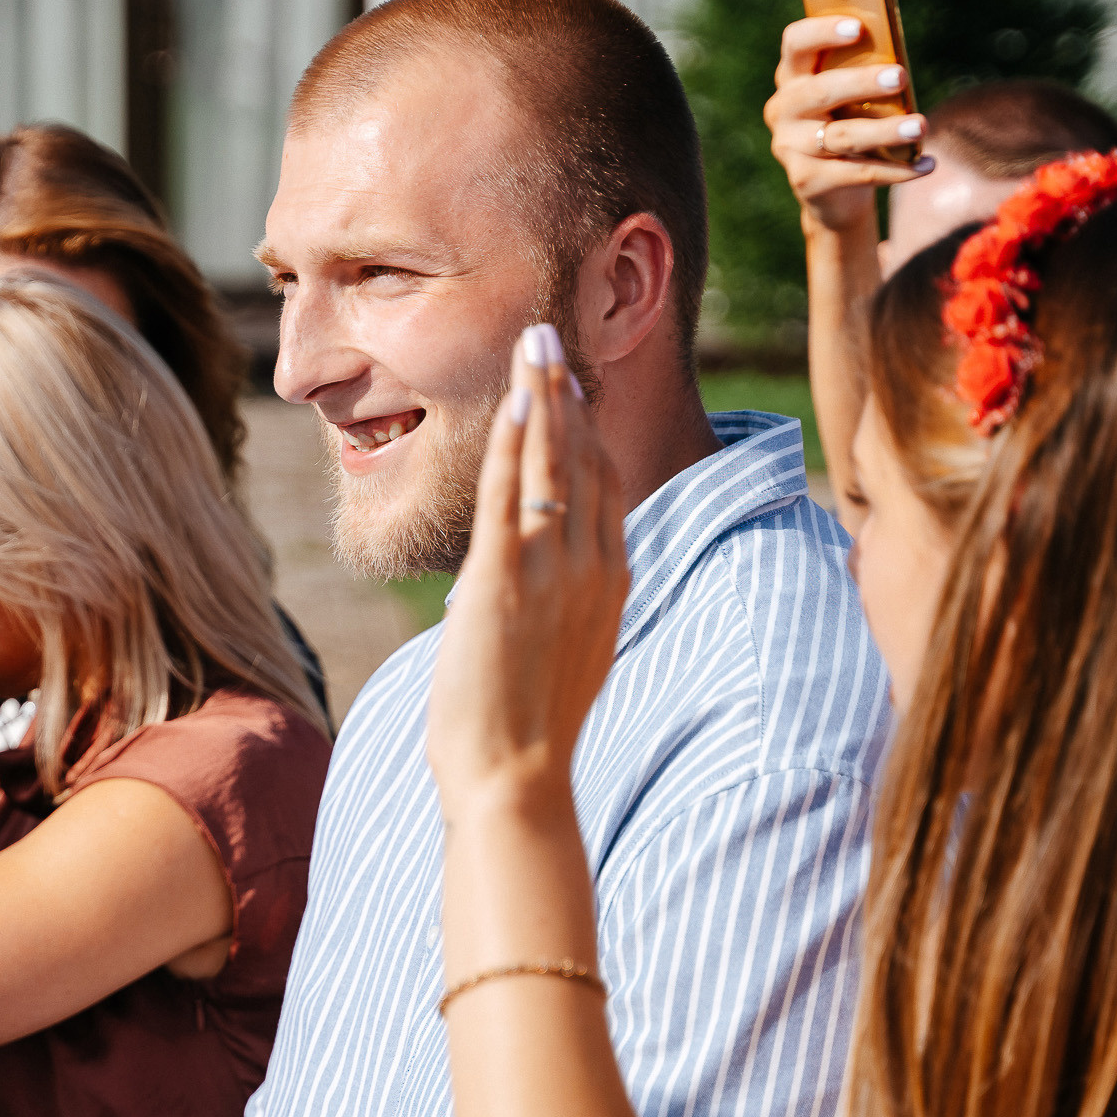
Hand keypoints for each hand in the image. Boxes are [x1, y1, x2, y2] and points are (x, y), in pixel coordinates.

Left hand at [427, 324, 630, 806]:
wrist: (514, 778)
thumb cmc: (525, 732)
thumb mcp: (562, 656)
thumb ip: (559, 608)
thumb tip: (526, 589)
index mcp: (610, 585)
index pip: (606, 487)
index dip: (588, 431)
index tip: (571, 388)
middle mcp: (593, 568)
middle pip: (587, 460)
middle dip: (568, 394)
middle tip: (552, 338)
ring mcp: (553, 571)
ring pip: (553, 464)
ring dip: (543, 396)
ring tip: (533, 343)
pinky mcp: (505, 579)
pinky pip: (512, 494)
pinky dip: (515, 442)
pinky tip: (517, 399)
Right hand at [764, 16, 933, 236]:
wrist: (833, 192)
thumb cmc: (849, 125)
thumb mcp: (850, 97)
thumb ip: (861, 74)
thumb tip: (898, 65)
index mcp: (793, 77)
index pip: (796, 43)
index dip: (822, 32)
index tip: (858, 28)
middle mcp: (783, 110)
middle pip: (819, 91)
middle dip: (861, 82)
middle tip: (900, 76)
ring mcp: (790, 147)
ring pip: (842, 136)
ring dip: (885, 131)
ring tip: (920, 126)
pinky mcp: (807, 181)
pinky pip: (857, 173)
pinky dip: (896, 170)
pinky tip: (925, 164)